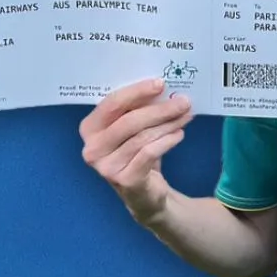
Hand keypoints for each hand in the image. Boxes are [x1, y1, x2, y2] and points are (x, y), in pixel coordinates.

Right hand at [79, 77, 194, 223]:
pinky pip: (149, 153)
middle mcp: (92, 148)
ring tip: (186, 116)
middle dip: (159, 109)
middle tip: (183, 102)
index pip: (111, 104)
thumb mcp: (134, 129)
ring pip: (142, 137)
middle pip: (129, 121)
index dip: (136, 92)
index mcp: (90, 129)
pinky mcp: (125, 180)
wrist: (144, 193)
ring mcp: (106, 166)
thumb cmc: (138, 154)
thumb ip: (139, 110)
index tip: (160, 83)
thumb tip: (164, 90)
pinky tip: (179, 134)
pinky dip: (167, 141)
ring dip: (168, 124)